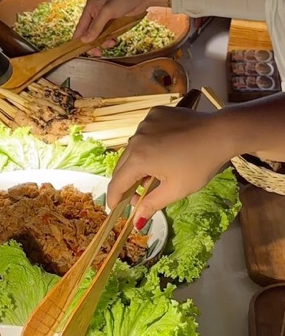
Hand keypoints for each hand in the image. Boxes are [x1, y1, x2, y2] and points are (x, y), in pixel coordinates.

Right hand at [73, 0, 170, 43]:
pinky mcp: (112, 23)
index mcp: (90, 8)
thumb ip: (96, 26)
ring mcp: (104, 19)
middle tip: (99, 53)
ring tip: (112, 43)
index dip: (80, 41)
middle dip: (93, 44)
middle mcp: (95, 14)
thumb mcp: (108, 11)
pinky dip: (109, 40)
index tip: (83, 52)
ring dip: (103, 43)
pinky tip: (115, 40)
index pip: (80, 28)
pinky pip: (107, 36)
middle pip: (88, 34)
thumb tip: (84, 40)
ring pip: (98, 37)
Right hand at [106, 106, 233, 222]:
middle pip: (123, 165)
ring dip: (138, 163)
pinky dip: (148, 145)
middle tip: (138, 196)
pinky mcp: (155, 113)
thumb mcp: (176, 189)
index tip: (114, 209)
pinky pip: (144, 134)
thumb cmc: (199, 164)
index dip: (114, 198)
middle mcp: (136, 138)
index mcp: (139, 158)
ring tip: (154, 174)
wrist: (221, 133)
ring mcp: (146, 123)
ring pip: (133, 149)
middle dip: (127, 183)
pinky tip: (163, 151)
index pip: (117, 183)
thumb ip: (151, 205)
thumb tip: (136, 222)